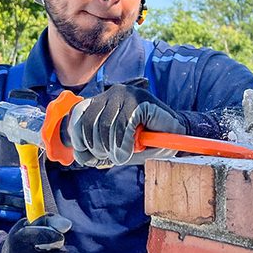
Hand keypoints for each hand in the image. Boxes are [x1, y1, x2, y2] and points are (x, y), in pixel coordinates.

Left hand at [66, 81, 186, 166]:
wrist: (175, 136)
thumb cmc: (144, 143)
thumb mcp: (115, 148)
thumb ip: (98, 150)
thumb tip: (81, 156)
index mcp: (102, 102)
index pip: (78, 114)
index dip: (77, 137)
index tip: (84, 156)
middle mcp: (112, 94)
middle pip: (89, 121)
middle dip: (96, 147)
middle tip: (110, 158)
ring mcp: (127, 94)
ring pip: (106, 125)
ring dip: (112, 147)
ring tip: (121, 156)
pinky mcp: (141, 100)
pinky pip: (124, 124)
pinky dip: (123, 143)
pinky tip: (128, 152)